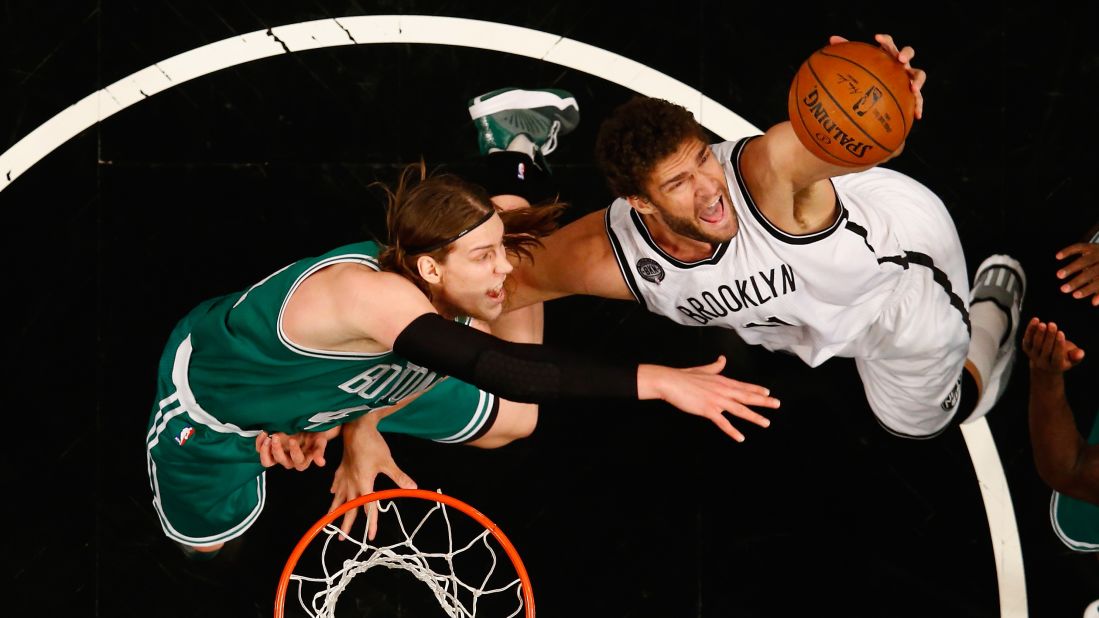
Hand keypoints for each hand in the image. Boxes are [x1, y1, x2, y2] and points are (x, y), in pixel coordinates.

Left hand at [256, 426, 339, 470]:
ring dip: (265, 451)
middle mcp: (289, 461)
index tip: (293, 439)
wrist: (308, 426)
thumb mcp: (320, 440)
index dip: (294, 451)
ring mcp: (278, 456)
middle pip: (281, 461)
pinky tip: (264, 433)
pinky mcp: (270, 450)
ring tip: (267, 438)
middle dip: (277, 449)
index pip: (298, 461)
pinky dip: (260, 443)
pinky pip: (261, 451)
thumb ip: (319, 450)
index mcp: (303, 460)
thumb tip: (321, 463)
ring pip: (267, 462)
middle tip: (276, 436)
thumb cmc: (315, 434)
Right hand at [329, 415, 416, 540]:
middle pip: (349, 508)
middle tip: (342, 538)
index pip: (368, 508)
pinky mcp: (341, 468)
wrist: (356, 428)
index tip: (371, 536)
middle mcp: (351, 483)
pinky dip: (335, 490)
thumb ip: (399, 477)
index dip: (371, 523)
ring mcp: (344, 476)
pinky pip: (337, 483)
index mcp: (363, 484)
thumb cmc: (372, 444)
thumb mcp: (388, 461)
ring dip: (335, 510)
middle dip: (346, 524)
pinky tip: (333, 494)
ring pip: (339, 498)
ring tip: (329, 520)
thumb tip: (413, 487)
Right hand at [638, 355, 779, 441]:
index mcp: (722, 381)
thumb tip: (722, 358)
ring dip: (754, 417)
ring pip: (740, 410)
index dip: (757, 389)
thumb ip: (716, 366)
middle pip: (747, 396)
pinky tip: (740, 437)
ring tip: (766, 423)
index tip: (768, 393)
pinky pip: (723, 423)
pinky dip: (732, 431)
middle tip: (777, 404)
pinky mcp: (708, 410)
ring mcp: (716, 400)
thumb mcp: (704, 370)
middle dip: (763, 401)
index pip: (743, 386)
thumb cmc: (684, 376)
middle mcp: (723, 390)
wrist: (670, 381)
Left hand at [829, 34, 926, 118]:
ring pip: (919, 74)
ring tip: (913, 88)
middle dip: (906, 54)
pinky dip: (919, 105)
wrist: (881, 89)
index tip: (876, 38)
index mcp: (889, 54)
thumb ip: (848, 51)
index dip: (884, 39)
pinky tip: (917, 115)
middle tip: (900, 59)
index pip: (888, 42)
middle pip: (909, 52)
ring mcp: (909, 77)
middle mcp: (902, 63)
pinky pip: (918, 98)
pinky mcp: (913, 92)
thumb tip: (831, 39)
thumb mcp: (859, 64)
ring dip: (918, 80)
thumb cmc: (869, 73)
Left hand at [1021, 317, 1085, 374]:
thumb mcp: (1072, 358)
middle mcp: (1043, 363)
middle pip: (1046, 349)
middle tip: (1052, 324)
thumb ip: (1077, 355)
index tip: (1060, 333)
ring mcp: (1033, 356)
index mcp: (1056, 366)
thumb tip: (1080, 353)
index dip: (1059, 344)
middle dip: (1049, 336)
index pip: (1057, 356)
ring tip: (1043, 324)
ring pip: (1036, 344)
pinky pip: (1027, 339)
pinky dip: (1031, 329)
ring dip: (1039, 333)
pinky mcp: (1026, 348)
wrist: (1046, 362)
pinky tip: (1035, 320)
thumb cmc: (1064, 356)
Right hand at [1056, 242, 1098, 305]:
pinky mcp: (1091, 246)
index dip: (1088, 290)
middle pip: (1091, 272)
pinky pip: (1079, 247)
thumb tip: (1094, 303)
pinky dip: (1068, 251)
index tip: (1075, 296)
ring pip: (1084, 260)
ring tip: (1059, 275)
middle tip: (1063, 289)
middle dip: (1077, 281)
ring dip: (1071, 268)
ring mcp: (1098, 253)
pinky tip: (1058, 257)